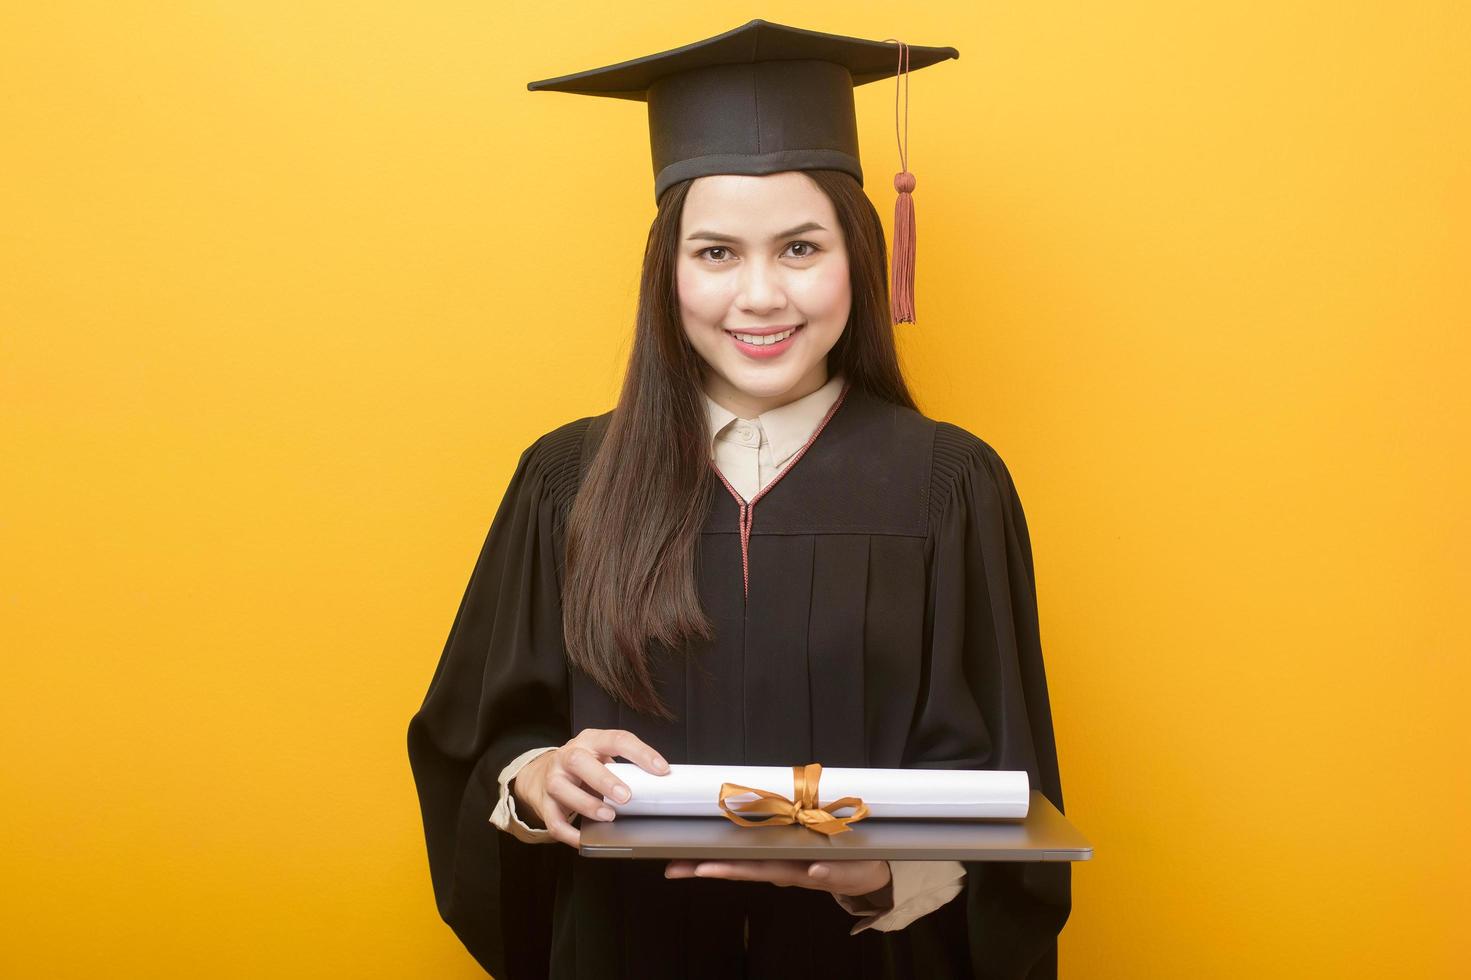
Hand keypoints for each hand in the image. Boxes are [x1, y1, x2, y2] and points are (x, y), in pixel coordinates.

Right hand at [510, 728, 668, 847]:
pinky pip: (554, 820)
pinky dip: (570, 833)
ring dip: (587, 805)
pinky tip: (585, 838)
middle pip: (580, 761)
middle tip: (626, 797)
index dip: (640, 753)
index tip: (661, 769)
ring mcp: (553, 778)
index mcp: (591, 741)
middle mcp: (568, 756)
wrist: (542, 774)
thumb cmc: (583, 767)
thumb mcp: (602, 757)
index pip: (617, 739)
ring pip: (562, 789)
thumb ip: (624, 768)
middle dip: (604, 780)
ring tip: (608, 817)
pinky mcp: (544, 802)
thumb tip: (657, 786)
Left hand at [663, 859, 891, 899]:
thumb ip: (830, 873)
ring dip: (719, 864)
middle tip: (674, 867)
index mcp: (792, 868)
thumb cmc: (852, 867)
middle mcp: (783, 866)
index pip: (752, 868)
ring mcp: (785, 863)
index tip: (699, 868)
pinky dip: (744, 859)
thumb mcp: (846, 872)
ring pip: (748, 863)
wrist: (868, 872)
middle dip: (707, 868)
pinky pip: (767, 859)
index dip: (726, 868)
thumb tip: (812, 873)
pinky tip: (722, 859)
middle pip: (741, 867)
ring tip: (690, 864)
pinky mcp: (793, 857)